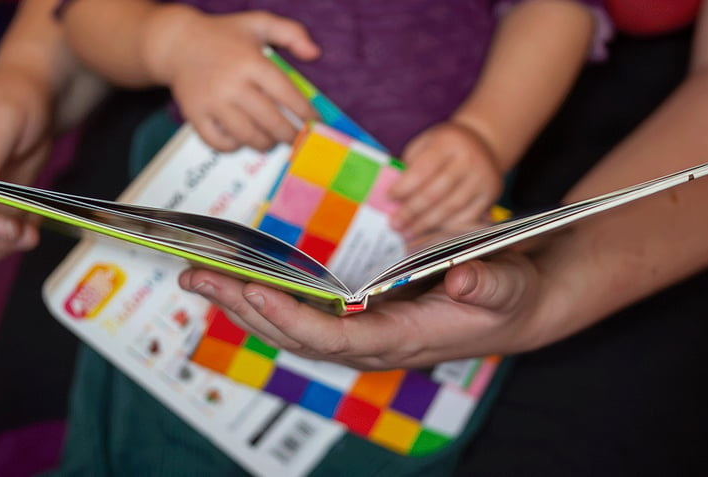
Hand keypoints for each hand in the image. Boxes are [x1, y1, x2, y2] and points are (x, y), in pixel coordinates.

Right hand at [148, 9, 320, 151]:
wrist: (176, 43)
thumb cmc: (223, 35)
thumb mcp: (258, 23)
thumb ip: (291, 32)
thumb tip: (315, 53)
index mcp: (251, 61)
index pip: (286, 94)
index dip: (305, 112)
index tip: (315, 123)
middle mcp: (232, 83)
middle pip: (270, 120)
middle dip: (289, 135)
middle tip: (297, 139)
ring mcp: (212, 102)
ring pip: (247, 135)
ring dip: (265, 143)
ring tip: (272, 141)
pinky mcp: (195, 115)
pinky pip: (219, 142)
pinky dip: (234, 147)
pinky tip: (242, 140)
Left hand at [178, 253, 550, 369]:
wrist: (509, 311)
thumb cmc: (506, 298)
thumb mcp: (507, 287)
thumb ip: (487, 283)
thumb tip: (462, 278)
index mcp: (401, 340)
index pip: (336, 340)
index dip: (294, 319)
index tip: (256, 290)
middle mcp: (370, 344)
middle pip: (295, 334)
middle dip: (245, 306)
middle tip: (198, 275)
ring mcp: (358, 336)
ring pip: (289, 328)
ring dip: (242, 303)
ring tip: (199, 276)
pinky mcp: (354, 322)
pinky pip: (299, 317)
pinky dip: (264, 300)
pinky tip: (236, 283)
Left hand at [388, 121, 502, 238]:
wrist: (483, 143)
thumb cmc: (445, 147)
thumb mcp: (425, 144)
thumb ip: (409, 166)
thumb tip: (391, 198)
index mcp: (449, 142)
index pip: (423, 169)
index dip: (404, 187)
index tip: (388, 198)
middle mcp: (469, 159)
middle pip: (436, 192)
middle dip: (412, 212)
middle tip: (395, 224)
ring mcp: (483, 178)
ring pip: (450, 208)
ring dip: (425, 224)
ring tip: (407, 233)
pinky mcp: (491, 194)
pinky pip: (466, 218)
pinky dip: (446, 228)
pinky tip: (429, 234)